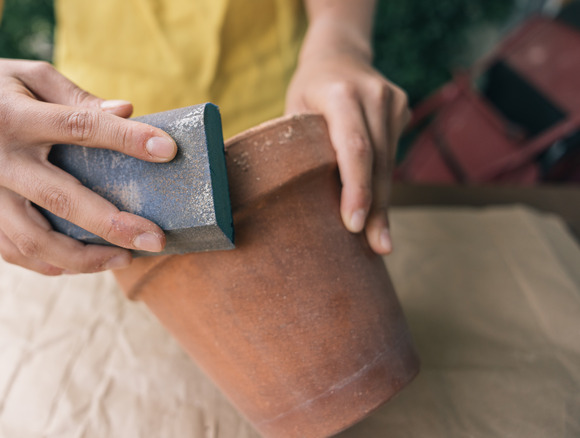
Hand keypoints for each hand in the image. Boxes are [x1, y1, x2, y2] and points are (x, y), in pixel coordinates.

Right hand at [0, 53, 176, 274]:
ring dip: (82, 258)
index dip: (126, 139)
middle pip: (59, 201)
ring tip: (124, 258)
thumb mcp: (37, 74)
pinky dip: (47, 263)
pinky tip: (81, 264)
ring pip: (32, 240)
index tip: (167, 150)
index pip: (78, 128)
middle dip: (112, 225)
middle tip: (155, 239)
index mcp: (11, 116)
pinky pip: (11, 249)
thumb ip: (80, 97)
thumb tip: (128, 112)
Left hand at [285, 50, 409, 253]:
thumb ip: (297, 146)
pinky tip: (378, 212)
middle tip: (377, 247)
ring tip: (379, 241)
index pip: (355, 148)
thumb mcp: (293, 109)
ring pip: (389, 163)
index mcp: (341, 94)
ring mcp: (393, 101)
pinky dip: (382, 183)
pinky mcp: (403, 109)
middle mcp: (373, 96)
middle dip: (376, 208)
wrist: (340, 51)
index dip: (356, 188)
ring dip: (384, 203)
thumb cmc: (307, 89)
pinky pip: (392, 155)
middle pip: (377, 161)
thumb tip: (279, 199)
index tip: (353, 224)